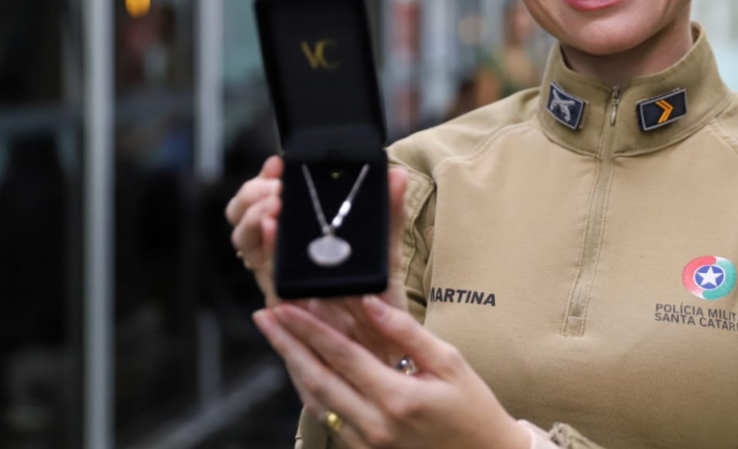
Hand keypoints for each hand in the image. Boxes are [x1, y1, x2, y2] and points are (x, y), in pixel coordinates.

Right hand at [226, 157, 411, 359]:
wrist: (382, 356)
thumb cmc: (380, 307)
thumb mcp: (386, 254)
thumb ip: (389, 216)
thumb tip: (395, 175)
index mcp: (309, 242)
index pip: (271, 200)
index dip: (267, 178)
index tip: (278, 162)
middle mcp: (288, 258)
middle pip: (249, 216)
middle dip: (255, 193)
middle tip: (275, 184)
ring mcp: (282, 279)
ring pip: (247, 239)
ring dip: (254, 213)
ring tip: (273, 202)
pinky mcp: (284, 303)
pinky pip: (265, 270)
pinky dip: (263, 244)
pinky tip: (270, 226)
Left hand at [254, 297, 531, 448]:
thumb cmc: (473, 408)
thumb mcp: (449, 362)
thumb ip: (406, 332)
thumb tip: (369, 302)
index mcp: (397, 399)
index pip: (341, 357)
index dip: (310, 329)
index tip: (286, 306)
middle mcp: (375, 426)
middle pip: (317, 379)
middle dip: (287, 344)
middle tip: (265, 316)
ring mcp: (367, 444)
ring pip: (316, 401)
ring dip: (293, 366)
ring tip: (277, 336)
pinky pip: (329, 418)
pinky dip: (311, 389)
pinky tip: (302, 368)